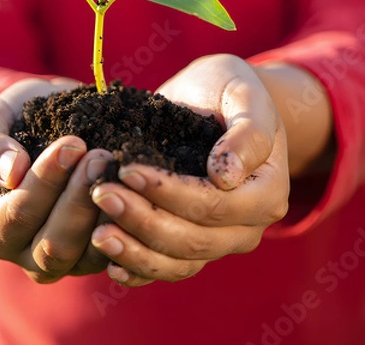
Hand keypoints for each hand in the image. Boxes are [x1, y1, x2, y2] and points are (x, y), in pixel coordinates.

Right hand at [0, 78, 112, 282]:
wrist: (56, 129)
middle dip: (79, 199)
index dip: (46, 181)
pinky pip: (120, 251)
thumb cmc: (20, 125)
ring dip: (107, 211)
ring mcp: (71, 262)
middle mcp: (31, 255)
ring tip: (119, 169)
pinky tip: (139, 189)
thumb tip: (11, 172)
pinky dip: (130, 223)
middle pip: (55, 244)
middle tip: (101, 157)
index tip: (72, 145)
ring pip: (89, 254)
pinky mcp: (104, 257)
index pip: (19, 215)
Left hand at [89, 54, 289, 285]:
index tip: (128, 170)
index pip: (213, 205)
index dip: (168, 193)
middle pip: (193, 240)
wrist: (213, 103)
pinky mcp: (193, 246)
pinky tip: (110, 264)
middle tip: (100, 194)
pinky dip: (140, 271)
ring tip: (98, 234)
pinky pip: (169, 269)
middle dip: (143, 220)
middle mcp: (247, 227)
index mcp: (266, 192)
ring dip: (136, 252)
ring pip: (179, 263)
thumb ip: (247, 132)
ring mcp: (219, 241)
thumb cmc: (228, 93)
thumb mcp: (243, 94)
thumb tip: (227, 177)